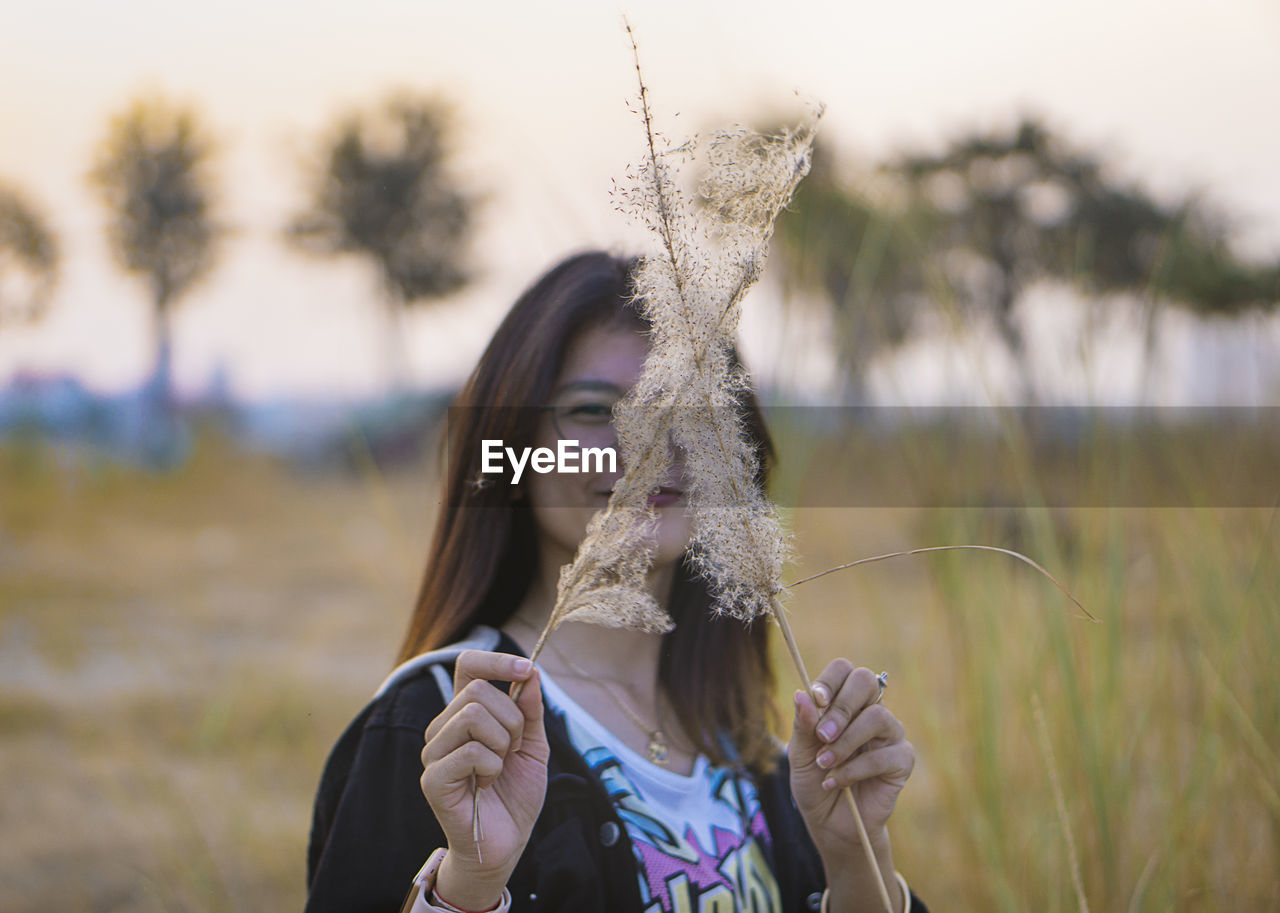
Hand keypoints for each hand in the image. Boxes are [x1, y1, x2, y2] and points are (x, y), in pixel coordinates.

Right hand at [420, 650, 548, 907]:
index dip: (497, 660)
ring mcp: (434, 752)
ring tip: (499, 766)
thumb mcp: (533, 744)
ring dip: (502, 742)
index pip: (468, 664)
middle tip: (512, 749)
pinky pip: (471, 751)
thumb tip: (531, 671)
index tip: (527, 668)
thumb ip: (530, 709)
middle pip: (477, 690)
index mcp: (464, 712)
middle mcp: (443, 727)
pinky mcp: (434, 779)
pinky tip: (487, 784)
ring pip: (473, 715)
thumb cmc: (515, 793)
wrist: (507, 841)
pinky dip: (492, 767)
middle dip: (511, 718)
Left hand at [788, 661, 913, 858]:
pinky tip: (836, 782)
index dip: (830, 681)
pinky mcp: (902, 760)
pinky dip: (855, 770)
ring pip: (877, 717)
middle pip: (866, 682)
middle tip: (822, 735)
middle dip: (841, 707)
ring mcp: (890, 734)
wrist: (829, 823)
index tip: (815, 700)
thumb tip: (802, 694)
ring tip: (824, 763)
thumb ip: (803, 725)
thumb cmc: (814, 782)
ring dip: (846, 742)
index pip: (843, 670)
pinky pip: (885, 755)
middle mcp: (869, 711)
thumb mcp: (799, 754)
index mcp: (842, 702)